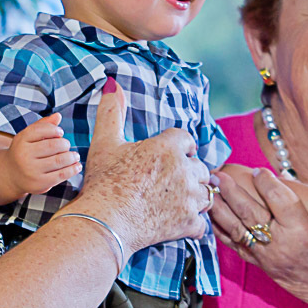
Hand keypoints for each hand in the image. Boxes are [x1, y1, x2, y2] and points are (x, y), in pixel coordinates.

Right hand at [6, 113, 81, 194]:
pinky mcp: (39, 184)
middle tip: (67, 146)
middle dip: (65, 144)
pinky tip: (77, 166)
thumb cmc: (24, 152)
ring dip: (71, 156)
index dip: (54, 130)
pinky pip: (61, 175)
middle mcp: (24, 155)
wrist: (11, 175)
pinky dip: (72, 169)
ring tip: (75, 156)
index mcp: (21, 140)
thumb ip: (42, 125)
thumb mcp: (28, 137)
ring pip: (59, 160)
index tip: (60, 133)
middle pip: (53, 145)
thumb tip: (58, 116)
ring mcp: (31, 170)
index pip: (41, 130)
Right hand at [64, 78, 210, 254]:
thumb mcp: (104, 142)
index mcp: (168, 146)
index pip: (186, 140)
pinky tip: (178, 222)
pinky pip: (202, 223)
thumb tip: (112, 83)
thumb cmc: (103, 182)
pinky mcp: (188, 224)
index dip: (178, 148)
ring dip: (193, 196)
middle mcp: (185, 170)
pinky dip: (192, 224)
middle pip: (200, 167)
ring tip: (174, 201)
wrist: (103, 222)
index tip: (168, 156)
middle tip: (168, 181)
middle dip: (188, 172)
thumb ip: (111, 112)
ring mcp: (189, 199)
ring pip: (205, 194)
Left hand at [210, 167, 307, 307]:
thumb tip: (277, 176)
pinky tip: (212, 214)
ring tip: (210, 190)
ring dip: (220, 208)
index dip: (267, 182)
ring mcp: (267, 257)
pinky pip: (234, 244)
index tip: (257, 170)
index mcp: (303, 231)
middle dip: (232, 192)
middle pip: (251, 213)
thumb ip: (301, 202)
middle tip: (218, 175)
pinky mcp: (259, 264)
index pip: (280, 200)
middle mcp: (282, 245)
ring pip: (237, 229)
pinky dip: (220, 228)